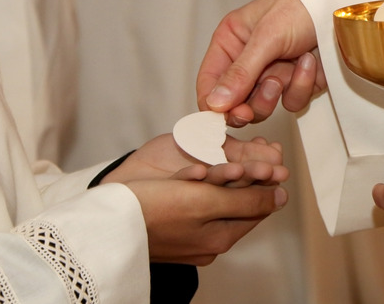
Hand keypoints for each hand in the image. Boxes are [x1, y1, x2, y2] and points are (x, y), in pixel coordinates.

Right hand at [100, 134, 288, 264]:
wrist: (101, 223)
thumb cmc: (153, 210)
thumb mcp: (208, 203)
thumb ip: (247, 200)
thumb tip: (282, 197)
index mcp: (222, 236)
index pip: (258, 206)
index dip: (268, 177)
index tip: (274, 151)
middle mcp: (209, 238)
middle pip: (238, 198)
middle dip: (248, 170)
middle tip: (259, 144)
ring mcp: (188, 231)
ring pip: (215, 194)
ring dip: (222, 171)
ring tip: (226, 155)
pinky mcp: (168, 220)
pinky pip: (189, 195)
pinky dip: (194, 178)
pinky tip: (193, 170)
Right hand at [196, 0, 325, 126]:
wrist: (341, 11)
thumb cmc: (301, 9)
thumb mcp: (267, 37)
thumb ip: (241, 72)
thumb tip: (215, 102)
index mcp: (231, 42)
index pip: (209, 81)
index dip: (214, 103)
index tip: (226, 115)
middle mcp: (248, 61)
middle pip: (234, 102)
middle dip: (247, 104)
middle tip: (251, 109)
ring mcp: (272, 74)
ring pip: (262, 107)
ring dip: (273, 95)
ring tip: (284, 74)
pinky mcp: (296, 84)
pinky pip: (290, 101)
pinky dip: (300, 86)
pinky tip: (308, 63)